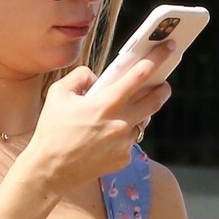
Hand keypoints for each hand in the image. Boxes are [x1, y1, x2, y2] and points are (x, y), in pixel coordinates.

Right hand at [16, 41, 173, 191]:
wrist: (50, 170)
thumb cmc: (52, 130)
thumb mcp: (59, 93)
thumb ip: (81, 77)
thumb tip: (96, 78)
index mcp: (106, 103)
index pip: (139, 75)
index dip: (156, 59)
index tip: (168, 48)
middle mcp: (121, 123)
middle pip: (155, 101)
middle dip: (163, 89)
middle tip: (163, 84)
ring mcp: (124, 143)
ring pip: (142, 122)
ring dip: (141, 113)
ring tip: (131, 108)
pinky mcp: (123, 158)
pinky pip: (130, 141)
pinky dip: (124, 134)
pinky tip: (108, 135)